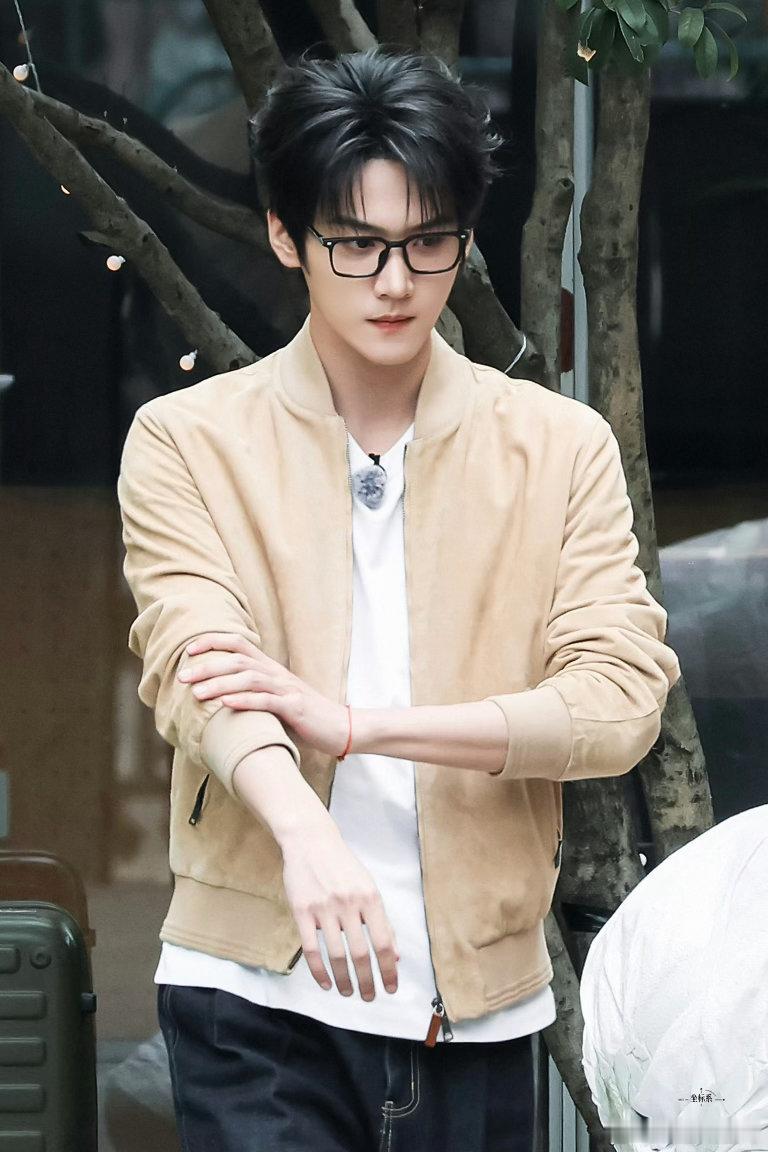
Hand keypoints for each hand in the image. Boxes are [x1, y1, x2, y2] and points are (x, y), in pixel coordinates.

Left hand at [177, 632, 349, 757]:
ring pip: (249, 678)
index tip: (188, 651)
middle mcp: (276, 674)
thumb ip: (252, 693)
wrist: (341, 727)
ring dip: (220, 683)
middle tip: (181, 676)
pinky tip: (226, 705)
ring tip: (197, 693)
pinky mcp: (295, 708)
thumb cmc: (304, 717)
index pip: (238, 644)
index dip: (213, 642)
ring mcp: (286, 689)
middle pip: (238, 659)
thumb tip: (217, 698)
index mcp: (270, 668)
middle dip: (207, 666)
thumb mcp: (275, 699)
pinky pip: (267, 701)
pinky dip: (245, 701)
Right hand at [280, 821, 399, 999]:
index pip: (383, 942)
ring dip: (344, 980)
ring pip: (336, 955)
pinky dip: (319, 971)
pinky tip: (326, 983)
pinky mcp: (302, 911)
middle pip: (360, 953)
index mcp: (370, 898)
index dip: (388, 969)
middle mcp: (349, 904)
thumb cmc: (344, 867)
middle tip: (369, 997)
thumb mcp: (369, 888)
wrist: (311, 842)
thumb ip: (382, 921)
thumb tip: (395, 955)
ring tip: (348, 993)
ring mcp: (324, 908)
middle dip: (367, 981)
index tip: (391, 988)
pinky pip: (311, 949)